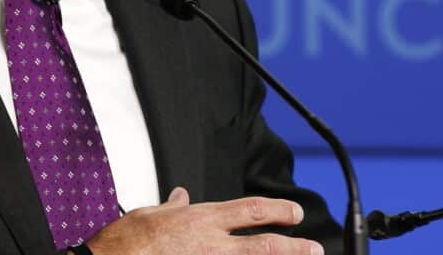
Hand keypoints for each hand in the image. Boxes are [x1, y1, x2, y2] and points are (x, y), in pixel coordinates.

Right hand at [86, 186, 323, 254]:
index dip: (278, 210)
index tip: (294, 212)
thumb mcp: (150, 213)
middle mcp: (210, 243)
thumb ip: (171, 205)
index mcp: (201, 219)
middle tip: (314, 247)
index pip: (250, 209)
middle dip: (293, 245)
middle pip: (263, 244)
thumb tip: (179, 195)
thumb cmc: (128, 240)